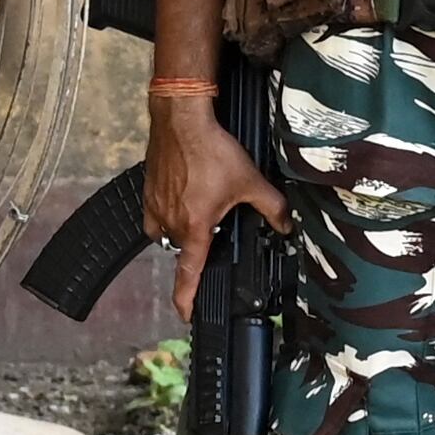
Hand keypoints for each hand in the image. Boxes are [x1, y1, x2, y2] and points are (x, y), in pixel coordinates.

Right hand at [144, 94, 289, 323]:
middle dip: (198, 246)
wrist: (180, 120)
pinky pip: (156, 215)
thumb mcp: (251, 181)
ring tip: (203, 212)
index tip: (186, 314)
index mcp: (194, 227)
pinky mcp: (147, 191)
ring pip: (169, 233)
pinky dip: (169, 215)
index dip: (187, 298)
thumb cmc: (211, 150)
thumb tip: (286, 226)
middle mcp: (170, 222)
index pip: (188, 273)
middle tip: (215, 231)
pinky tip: (184, 201)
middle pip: (183, 249)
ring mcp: (155, 206)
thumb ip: (272, 208)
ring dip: (184, 230)